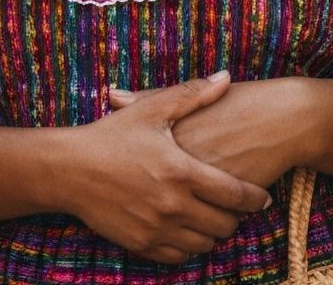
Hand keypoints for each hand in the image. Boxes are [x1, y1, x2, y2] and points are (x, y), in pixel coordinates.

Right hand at [68, 72, 270, 263]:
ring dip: (213, 233)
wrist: (70, 169)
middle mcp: (174, 206)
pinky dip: (189, 246)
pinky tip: (186, 228)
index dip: (255, 199)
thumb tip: (226, 77)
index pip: (234, 195)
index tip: (262, 197)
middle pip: (224, 225)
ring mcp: (157, 229)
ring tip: (211, 215)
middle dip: (235, 217)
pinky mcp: (141, 244)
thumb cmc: (112, 134)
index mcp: (182, 172)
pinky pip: (179, 256)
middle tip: (234, 205)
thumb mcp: (153, 109)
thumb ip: (193, 94)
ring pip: (204, 244)